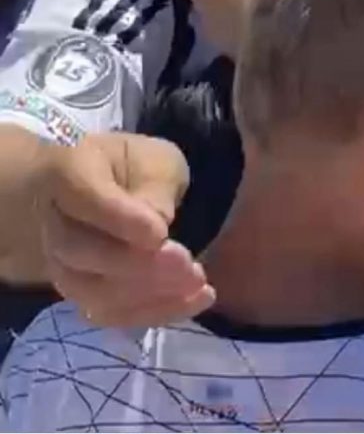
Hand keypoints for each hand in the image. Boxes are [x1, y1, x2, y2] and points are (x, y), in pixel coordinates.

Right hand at [37, 132, 214, 326]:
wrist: (109, 186)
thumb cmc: (134, 166)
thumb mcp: (155, 160)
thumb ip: (154, 188)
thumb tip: (156, 235)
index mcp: (68, 172)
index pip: (85, 199)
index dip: (121, 220)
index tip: (161, 234)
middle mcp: (54, 222)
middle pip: (82, 253)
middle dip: (140, 266)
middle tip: (189, 267)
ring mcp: (61, 264)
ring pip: (93, 292)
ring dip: (149, 295)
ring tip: (199, 285)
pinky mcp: (80, 294)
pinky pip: (108, 314)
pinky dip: (152, 312)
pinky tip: (194, 301)